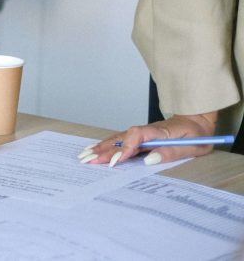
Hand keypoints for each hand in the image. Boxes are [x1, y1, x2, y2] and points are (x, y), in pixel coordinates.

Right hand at [79, 112, 217, 166]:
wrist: (197, 120)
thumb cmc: (196, 135)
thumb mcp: (193, 146)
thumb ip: (171, 152)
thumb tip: (149, 159)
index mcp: (160, 131)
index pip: (137, 136)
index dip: (125, 148)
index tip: (116, 161)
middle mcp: (147, 130)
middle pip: (121, 138)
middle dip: (104, 150)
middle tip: (88, 160)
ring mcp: (141, 133)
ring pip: (117, 138)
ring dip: (101, 147)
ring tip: (84, 156)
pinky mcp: (139, 137)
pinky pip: (120, 140)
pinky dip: (106, 144)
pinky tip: (94, 149)